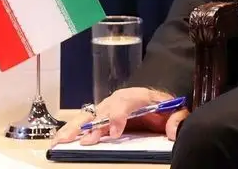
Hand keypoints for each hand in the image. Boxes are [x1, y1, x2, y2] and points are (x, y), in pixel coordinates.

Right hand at [51, 87, 188, 146]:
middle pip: (101, 111)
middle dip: (91, 126)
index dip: (116, 117)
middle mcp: (116, 100)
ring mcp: (105, 108)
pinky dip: (71, 130)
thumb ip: (177, 118)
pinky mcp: (99, 117)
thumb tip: (171, 130)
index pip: (123, 102)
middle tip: (85, 140)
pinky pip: (83, 122)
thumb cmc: (162, 106)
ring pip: (88, 117)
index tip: (113, 133)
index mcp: (136, 96)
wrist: (154, 99)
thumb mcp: (176, 109)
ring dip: (74, 128)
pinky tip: (60, 139)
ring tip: (61, 140)